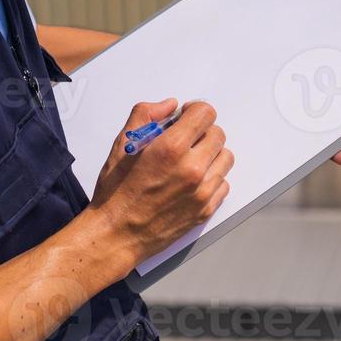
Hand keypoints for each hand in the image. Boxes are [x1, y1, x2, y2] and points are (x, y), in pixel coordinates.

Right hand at [87, 99, 232, 266]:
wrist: (115, 234)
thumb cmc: (116, 192)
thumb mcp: (122, 145)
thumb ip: (146, 115)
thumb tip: (170, 105)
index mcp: (170, 149)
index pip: (205, 113)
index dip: (194, 111)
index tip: (185, 117)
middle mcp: (192, 169)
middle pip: (218, 134)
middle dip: (202, 132)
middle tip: (184, 141)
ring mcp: (202, 192)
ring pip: (225, 157)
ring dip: (210, 154)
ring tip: (190, 161)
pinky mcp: (206, 210)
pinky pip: (224, 183)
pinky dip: (212, 178)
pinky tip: (192, 181)